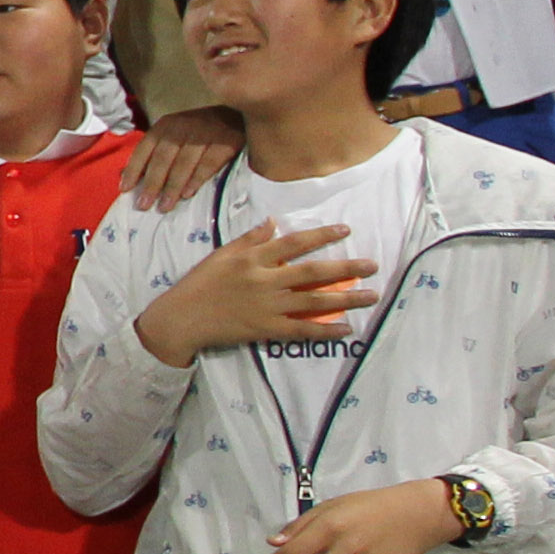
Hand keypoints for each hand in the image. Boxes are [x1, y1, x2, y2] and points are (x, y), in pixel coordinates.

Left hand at [120, 106, 246, 208]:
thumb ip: (158, 152)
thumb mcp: (176, 134)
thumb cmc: (202, 130)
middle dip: (152, 184)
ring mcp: (204, 134)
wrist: (240, 116)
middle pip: (162, 159)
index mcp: (166, 125)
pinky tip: (188, 194)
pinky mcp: (225, 141)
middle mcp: (182, 127)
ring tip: (164, 206)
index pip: (144, 148)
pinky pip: (208, 163)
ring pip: (183, 164)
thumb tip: (130, 177)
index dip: (134, 169)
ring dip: (172, 187)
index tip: (125, 189)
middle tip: (144, 205)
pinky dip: (196, 179)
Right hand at [134, 221, 375, 366]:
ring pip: (314, 301)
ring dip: (346, 299)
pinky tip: (346, 328)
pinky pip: (302, 330)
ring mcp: (268, 307)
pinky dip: (325, 330)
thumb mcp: (220, 255)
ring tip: (371, 296)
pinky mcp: (267, 329)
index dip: (321, 236)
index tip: (345, 231)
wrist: (182, 319)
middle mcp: (264, 281)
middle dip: (345, 268)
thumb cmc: (199, 284)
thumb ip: (249, 239)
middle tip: (372, 266)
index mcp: (252, 259)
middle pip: (312, 273)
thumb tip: (273, 223)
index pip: (293, 243)